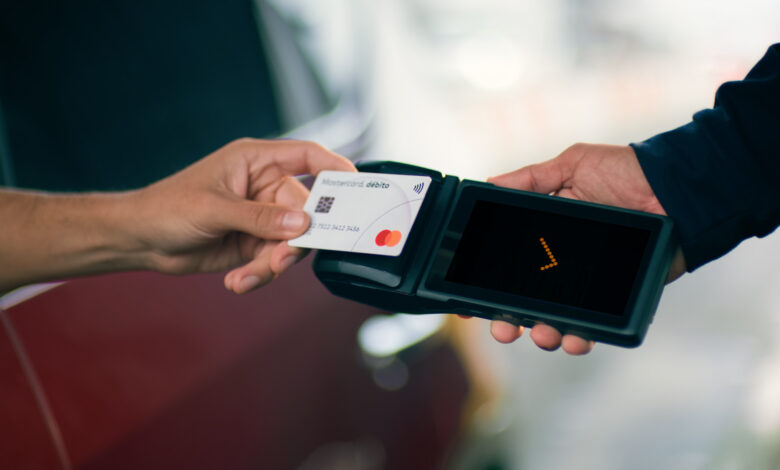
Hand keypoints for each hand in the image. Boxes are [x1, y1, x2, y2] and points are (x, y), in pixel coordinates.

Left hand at [132, 138, 355, 293]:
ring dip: (272, 264)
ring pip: (290, 243)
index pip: (308, 157)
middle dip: (293, 240)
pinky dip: (259, 274)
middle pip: (304, 212)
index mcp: (257, 161)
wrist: (141, 239)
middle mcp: (265, 187)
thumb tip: (301, 226)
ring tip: (245, 276)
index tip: (357, 188)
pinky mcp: (254, 243)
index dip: (336, 169)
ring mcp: (262, 217)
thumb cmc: (169, 207)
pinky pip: (272, 261)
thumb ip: (260, 217)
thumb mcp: (214, 209)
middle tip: (279, 260)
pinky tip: (235, 282)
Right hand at [485, 143, 685, 354]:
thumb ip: (531, 178)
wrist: (680, 190)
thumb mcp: (574, 164)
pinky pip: (593, 324)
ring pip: (555, 318)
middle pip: (524, 299)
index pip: (506, 262)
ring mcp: (587, 283)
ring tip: (541, 333)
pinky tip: (574, 337)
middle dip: (508, 320)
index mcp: (545, 232)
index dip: (483, 282)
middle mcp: (561, 262)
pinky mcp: (615, 297)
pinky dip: (581, 336)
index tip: (466, 300)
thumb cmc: (628, 172)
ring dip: (542, 332)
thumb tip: (487, 184)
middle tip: (502, 328)